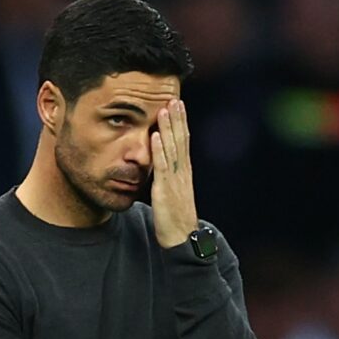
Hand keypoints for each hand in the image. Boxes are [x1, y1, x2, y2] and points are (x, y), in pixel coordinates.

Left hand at [151, 99, 197, 248]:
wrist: (181, 239)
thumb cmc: (174, 218)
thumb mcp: (173, 192)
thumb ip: (167, 177)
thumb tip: (160, 165)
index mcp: (183, 172)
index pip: (183, 142)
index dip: (180, 123)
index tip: (178, 105)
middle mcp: (182, 172)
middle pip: (181, 140)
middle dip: (177, 119)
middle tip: (174, 99)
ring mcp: (175, 180)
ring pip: (173, 149)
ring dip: (168, 128)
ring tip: (165, 110)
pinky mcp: (165, 190)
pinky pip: (162, 167)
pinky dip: (159, 150)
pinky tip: (155, 136)